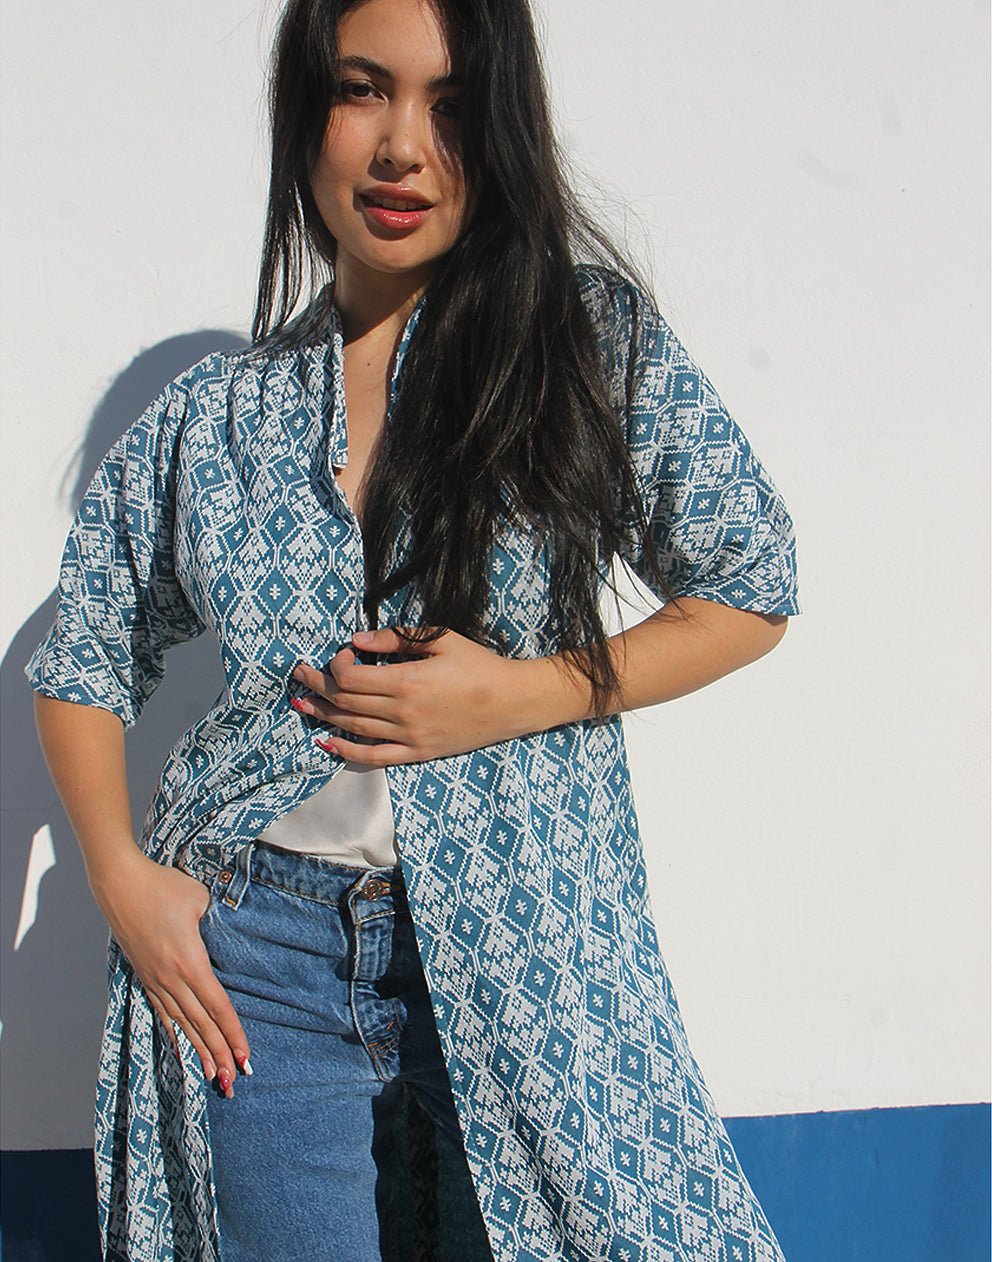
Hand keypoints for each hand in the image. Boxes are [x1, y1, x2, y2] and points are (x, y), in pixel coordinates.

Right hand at [91, 849, 249, 1096]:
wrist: (121, 885)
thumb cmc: (164, 887)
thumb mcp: (201, 901)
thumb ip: (218, 924)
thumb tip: (229, 936)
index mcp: (191, 963)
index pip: (218, 1007)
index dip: (232, 1034)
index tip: (245, 1056)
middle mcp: (173, 979)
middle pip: (201, 1024)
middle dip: (218, 1054)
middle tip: (233, 1081)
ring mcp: (156, 980)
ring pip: (182, 1023)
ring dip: (199, 1050)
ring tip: (212, 1076)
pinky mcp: (144, 976)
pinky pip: (163, 1012)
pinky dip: (175, 1033)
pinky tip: (180, 1049)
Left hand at [291, 628, 533, 764]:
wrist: (513, 702)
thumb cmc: (479, 665)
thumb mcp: (441, 640)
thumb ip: (397, 639)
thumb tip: (358, 640)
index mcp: (407, 681)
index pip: (351, 677)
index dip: (335, 664)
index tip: (340, 654)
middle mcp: (403, 712)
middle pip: (345, 701)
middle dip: (317, 686)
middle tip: (299, 676)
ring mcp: (409, 736)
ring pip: (353, 727)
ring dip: (324, 715)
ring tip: (302, 704)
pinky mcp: (418, 753)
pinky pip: (375, 757)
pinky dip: (347, 752)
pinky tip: (328, 743)